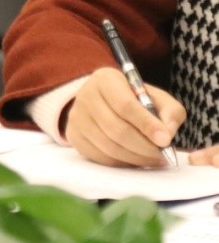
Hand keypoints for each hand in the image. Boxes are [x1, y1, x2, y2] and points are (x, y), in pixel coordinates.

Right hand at [64, 67, 182, 166]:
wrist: (102, 101)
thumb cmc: (133, 99)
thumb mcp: (155, 97)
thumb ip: (169, 111)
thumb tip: (168, 134)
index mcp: (105, 80)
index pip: (126, 105)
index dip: (147, 125)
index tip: (166, 141)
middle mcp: (85, 96)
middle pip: (117, 129)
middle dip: (144, 147)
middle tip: (163, 155)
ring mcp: (76, 117)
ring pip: (109, 146)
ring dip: (136, 158)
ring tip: (153, 158)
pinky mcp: (73, 135)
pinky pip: (100, 156)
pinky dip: (122, 162)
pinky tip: (135, 159)